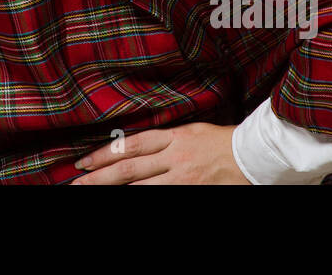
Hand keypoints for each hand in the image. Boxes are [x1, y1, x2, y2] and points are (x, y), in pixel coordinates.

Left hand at [68, 122, 252, 183]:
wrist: (256, 155)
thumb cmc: (224, 141)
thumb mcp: (191, 132)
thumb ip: (164, 141)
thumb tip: (135, 150)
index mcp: (173, 137)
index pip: (129, 145)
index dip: (104, 154)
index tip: (83, 163)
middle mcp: (174, 157)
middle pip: (128, 168)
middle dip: (99, 178)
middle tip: (75, 184)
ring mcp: (183, 178)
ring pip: (140, 188)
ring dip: (114, 191)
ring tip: (91, 192)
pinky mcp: (192, 191)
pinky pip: (162, 197)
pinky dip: (140, 199)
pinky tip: (126, 200)